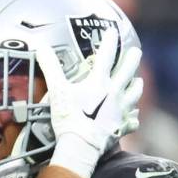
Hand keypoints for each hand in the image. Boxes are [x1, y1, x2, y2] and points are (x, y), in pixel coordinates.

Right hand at [36, 29, 142, 177]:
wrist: (81, 146)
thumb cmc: (68, 118)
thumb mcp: (57, 91)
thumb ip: (50, 68)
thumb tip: (40, 47)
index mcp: (99, 82)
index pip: (107, 55)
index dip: (109, 41)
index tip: (112, 31)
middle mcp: (115, 92)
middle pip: (128, 70)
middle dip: (133, 58)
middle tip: (136, 51)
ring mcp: (121, 109)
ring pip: (135, 93)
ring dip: (136, 85)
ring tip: (137, 81)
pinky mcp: (122, 126)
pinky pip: (132, 119)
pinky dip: (132, 116)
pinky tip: (132, 115)